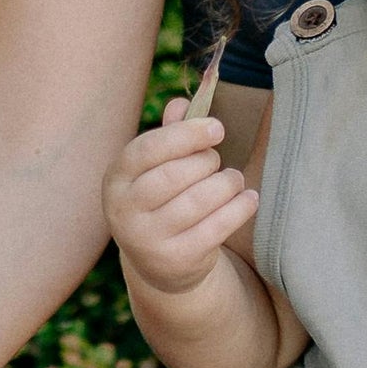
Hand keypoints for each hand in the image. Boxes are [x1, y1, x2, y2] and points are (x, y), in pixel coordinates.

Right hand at [105, 100, 256, 295]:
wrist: (161, 264)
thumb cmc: (163, 200)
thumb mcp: (158, 168)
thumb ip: (170, 134)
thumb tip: (183, 103)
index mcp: (116, 178)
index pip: (148, 149)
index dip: (186, 134)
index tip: (217, 129)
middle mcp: (124, 210)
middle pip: (174, 174)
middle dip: (206, 161)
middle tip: (216, 161)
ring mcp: (147, 239)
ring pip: (198, 200)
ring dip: (227, 183)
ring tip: (233, 180)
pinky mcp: (176, 260)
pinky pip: (217, 227)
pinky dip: (240, 208)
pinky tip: (249, 198)